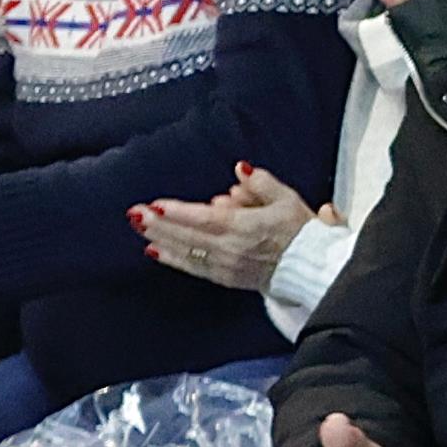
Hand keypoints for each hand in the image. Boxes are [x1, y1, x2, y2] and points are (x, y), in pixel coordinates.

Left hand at [133, 163, 318, 292]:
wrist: (311, 268)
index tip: (155, 205)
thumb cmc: (301, 232)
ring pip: (187, 251)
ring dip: (161, 238)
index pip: (205, 219)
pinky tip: (155, 250)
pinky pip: (193, 267)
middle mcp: (232, 249)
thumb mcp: (286, 200)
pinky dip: (173, 258)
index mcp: (247, 227)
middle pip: (189, 235)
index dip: (178, 213)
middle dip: (160, 224)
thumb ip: (262, 183)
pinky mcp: (225, 277)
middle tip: (135, 213)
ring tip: (138, 227)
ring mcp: (227, 265)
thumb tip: (241, 169)